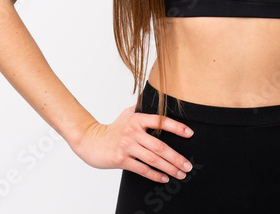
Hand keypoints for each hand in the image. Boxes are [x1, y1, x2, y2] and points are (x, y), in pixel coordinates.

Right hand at [70, 104, 195, 182]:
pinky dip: (155, 175)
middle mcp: (133, 132)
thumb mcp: (126, 115)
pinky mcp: (121, 160)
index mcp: (137, 119)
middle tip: (188, 165)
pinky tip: (164, 178)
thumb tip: (155, 101)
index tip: (190, 134)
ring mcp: (127, 146)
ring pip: (153, 159)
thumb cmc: (111, 129)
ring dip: (170, 168)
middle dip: (176, 157)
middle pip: (160, 146)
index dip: (177, 127)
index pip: (161, 122)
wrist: (89, 141)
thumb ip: (140, 109)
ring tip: (181, 173)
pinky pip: (142, 169)